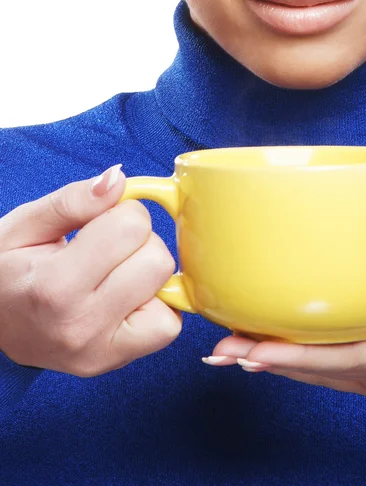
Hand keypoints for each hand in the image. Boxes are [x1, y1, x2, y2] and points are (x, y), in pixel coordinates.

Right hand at [0, 165, 181, 376]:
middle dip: (140, 243)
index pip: (132, 227)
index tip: (101, 224)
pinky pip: (169, 326)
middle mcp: (82, 325)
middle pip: (158, 260)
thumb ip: (72, 201)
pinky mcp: (118, 362)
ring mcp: (103, 351)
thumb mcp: (23, 227)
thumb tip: (118, 179)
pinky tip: (126, 300)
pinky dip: (157, 306)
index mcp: (54, 286)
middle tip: (108, 251)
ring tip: (114, 276)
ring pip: (173, 293)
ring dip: (150, 276)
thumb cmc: (5, 273)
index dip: (123, 213)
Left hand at [206, 289, 365, 485]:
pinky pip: (333, 366)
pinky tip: (283, 353)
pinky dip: (301, 359)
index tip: (247, 352)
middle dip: (263, 358)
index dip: (292, 355)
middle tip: (217, 350)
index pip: (340, 359)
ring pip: (318, 369)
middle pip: (314, 366)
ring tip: (233, 351)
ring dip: (274, 359)